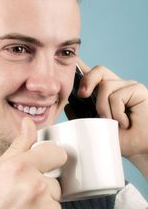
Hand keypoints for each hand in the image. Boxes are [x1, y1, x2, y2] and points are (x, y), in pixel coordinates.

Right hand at [0, 117, 74, 208]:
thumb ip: (19, 145)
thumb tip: (29, 122)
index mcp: (20, 167)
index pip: (56, 153)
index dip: (51, 161)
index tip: (46, 168)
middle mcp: (36, 187)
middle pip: (55, 184)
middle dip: (42, 192)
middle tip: (22, 204)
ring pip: (58, 204)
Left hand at [65, 59, 147, 177]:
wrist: (140, 148)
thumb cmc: (121, 139)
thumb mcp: (96, 128)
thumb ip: (82, 116)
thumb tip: (68, 105)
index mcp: (105, 94)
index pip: (92, 75)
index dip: (82, 65)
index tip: (72, 60)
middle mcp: (116, 87)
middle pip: (98, 70)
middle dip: (87, 80)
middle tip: (81, 95)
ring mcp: (127, 87)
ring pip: (105, 86)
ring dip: (103, 108)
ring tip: (112, 122)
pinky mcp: (137, 90)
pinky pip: (116, 96)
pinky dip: (116, 112)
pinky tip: (124, 122)